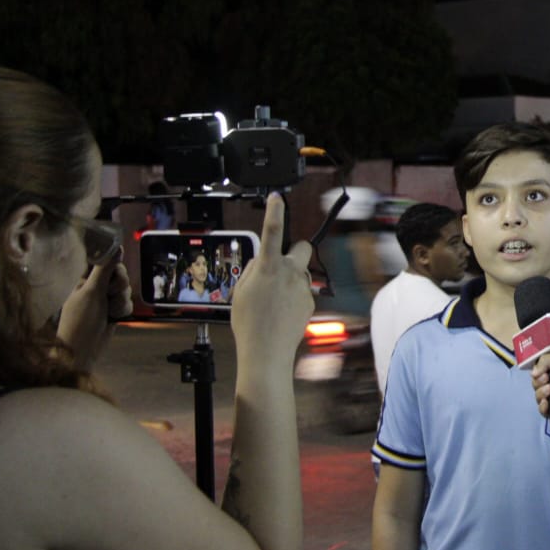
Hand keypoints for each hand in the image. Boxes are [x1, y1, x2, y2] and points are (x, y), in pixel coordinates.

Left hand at [57, 250, 132, 369]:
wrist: (83, 350)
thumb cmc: (81, 320)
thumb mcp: (92, 291)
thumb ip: (105, 269)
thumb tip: (117, 248)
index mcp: (87, 278)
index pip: (105, 261)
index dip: (113, 264)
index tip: (113, 271)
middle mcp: (97, 286)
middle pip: (120, 274)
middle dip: (119, 285)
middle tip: (110, 294)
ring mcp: (106, 299)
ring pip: (126, 290)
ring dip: (120, 300)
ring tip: (109, 311)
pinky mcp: (115, 311)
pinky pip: (127, 303)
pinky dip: (123, 310)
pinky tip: (115, 318)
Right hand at [230, 193, 314, 355]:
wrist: (267, 351)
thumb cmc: (249, 323)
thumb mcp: (240, 291)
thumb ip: (252, 270)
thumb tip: (261, 262)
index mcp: (267, 267)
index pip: (272, 231)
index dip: (275, 211)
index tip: (277, 198)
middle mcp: (289, 272)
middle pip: (301, 247)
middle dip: (293, 251)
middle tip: (281, 263)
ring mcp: (302, 287)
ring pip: (301, 272)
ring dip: (291, 277)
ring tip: (274, 299)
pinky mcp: (310, 301)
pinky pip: (302, 291)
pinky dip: (293, 296)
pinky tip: (281, 312)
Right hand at [531, 352, 549, 419]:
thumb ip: (547, 360)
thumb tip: (533, 373)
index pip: (538, 372)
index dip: (537, 372)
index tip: (542, 372)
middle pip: (535, 384)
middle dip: (538, 382)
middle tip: (548, 380)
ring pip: (537, 396)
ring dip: (540, 393)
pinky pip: (542, 410)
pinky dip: (542, 406)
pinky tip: (547, 403)